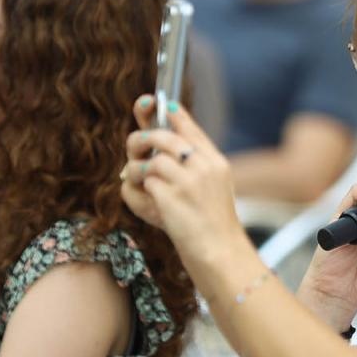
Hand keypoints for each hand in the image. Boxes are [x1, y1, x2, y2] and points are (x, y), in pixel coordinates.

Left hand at [120, 96, 242, 255]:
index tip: (156, 103)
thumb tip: (155, 151)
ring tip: (143, 186)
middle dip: (142, 141)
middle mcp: (203, 166)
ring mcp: (188, 181)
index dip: (170, 113)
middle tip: (135, 152)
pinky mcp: (171, 197)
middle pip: (163, 137)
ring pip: (148, 161)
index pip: (189, 128)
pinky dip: (137, 194)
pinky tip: (147, 205)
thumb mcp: (213, 188)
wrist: (220, 253)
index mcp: (215, 162)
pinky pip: (142, 184)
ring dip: (137, 173)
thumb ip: (192, 166)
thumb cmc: (212, 225)